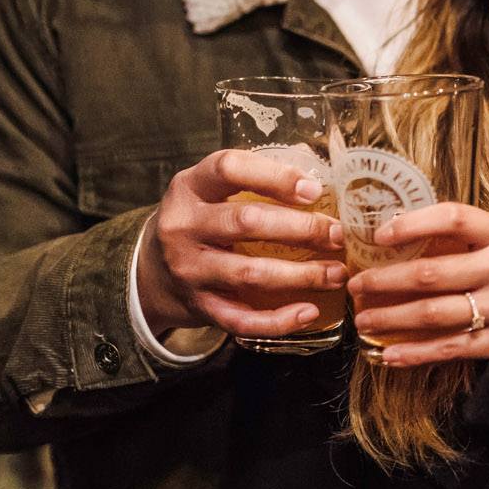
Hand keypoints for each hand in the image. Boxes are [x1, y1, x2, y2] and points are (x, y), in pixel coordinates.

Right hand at [137, 149, 346, 347]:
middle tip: (338, 234)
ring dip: (301, 275)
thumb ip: (251, 179)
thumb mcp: (207, 190)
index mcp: (189, 188)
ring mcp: (189, 270)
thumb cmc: (197, 223)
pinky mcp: (198, 307)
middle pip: (246, 222)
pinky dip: (278, 320)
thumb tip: (317, 178)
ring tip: (337, 273)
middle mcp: (183, 227)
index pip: (229, 168)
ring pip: (250, 273)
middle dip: (301, 228)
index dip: (274, 176)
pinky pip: (241, 319)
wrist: (150, 273)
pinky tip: (308, 311)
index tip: (313, 189)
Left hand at [347, 203, 488, 365]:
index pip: (453, 219)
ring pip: (433, 314)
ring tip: (364, 318)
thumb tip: (399, 230)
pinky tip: (389, 354)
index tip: (379, 234)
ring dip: (391, 318)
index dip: (412, 224)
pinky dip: (415, 353)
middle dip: (384, 280)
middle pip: (430, 273)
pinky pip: (449, 348)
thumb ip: (465, 236)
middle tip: (356, 284)